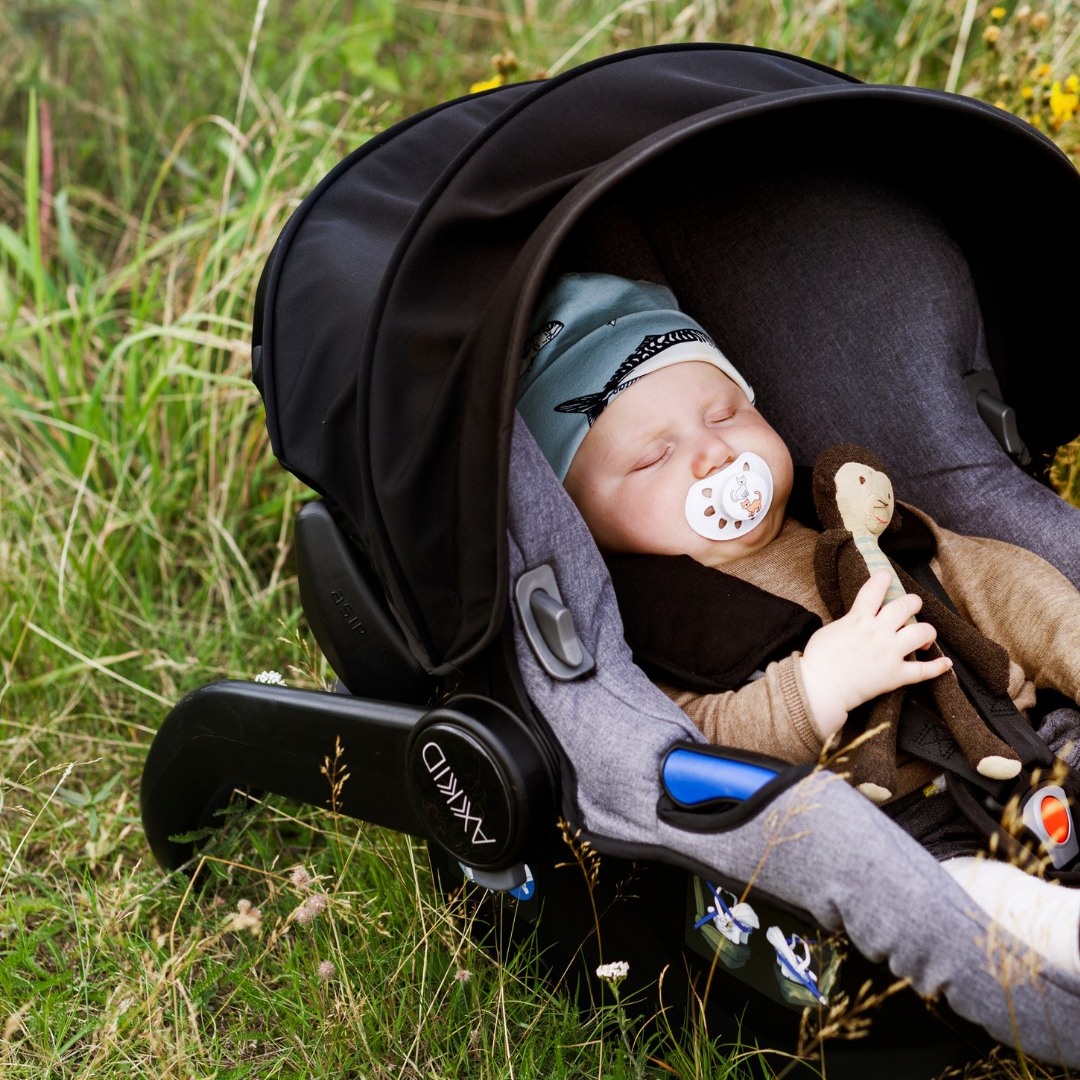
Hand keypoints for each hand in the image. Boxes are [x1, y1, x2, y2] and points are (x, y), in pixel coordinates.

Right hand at [800, 570, 952, 738]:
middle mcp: (878, 632)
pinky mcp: (896, 675)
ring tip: (924, 634)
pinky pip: (924, 670)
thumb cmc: (817, 661)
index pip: (875, 590)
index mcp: (858, 619)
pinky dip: (938, 667)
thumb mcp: (828, 631)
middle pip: (906, 606)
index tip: (886, 575)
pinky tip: (946, 663)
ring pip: (922, 631)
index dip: (882, 578)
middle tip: (911, 605)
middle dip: (912, 602)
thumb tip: (857, 622)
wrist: (820, 688)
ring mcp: (890, 653)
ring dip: (927, 631)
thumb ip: (847, 623)